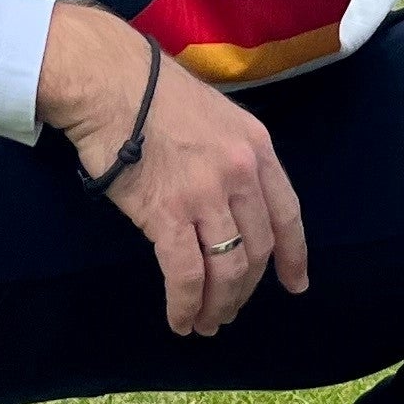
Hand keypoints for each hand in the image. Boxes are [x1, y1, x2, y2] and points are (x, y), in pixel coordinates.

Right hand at [37, 2, 308, 334]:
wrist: (108, 81)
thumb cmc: (152, 92)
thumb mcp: (217, 116)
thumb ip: (232, 157)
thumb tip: (230, 201)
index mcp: (257, 148)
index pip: (287, 214)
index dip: (293, 256)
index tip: (294, 285)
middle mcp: (240, 174)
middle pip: (256, 250)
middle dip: (245, 290)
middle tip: (228, 311)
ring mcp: (206, 196)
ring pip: (227, 270)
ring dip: (218, 305)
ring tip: (206, 323)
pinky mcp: (166, 215)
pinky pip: (186, 275)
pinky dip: (186, 305)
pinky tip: (181, 320)